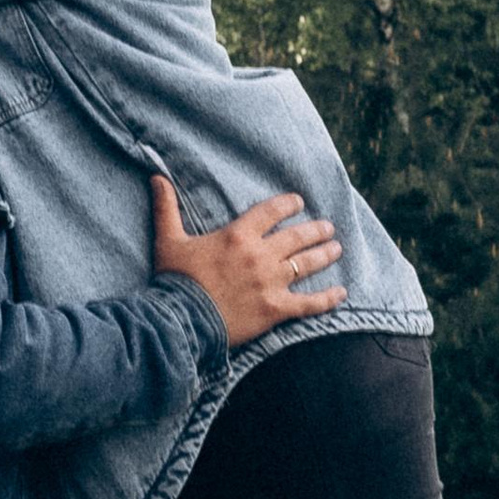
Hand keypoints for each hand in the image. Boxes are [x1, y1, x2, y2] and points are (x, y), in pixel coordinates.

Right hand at [150, 174, 342, 346]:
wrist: (181, 320)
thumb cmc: (174, 280)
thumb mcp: (168, 240)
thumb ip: (166, 208)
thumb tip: (157, 177)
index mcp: (237, 235)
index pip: (270, 212)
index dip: (287, 204)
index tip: (299, 201)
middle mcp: (259, 255)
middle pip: (296, 237)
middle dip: (315, 229)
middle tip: (328, 227)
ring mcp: (271, 283)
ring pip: (306, 264)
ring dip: (325, 254)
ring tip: (336, 249)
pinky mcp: (275, 309)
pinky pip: (309, 303)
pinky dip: (328, 298)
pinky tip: (342, 293)